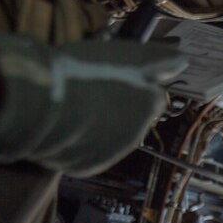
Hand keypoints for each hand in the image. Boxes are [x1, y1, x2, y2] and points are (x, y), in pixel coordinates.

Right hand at [0, 32, 187, 176]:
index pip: (153, 96)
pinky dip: (79, 141)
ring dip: (97, 124)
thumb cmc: (82, 72)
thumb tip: (181, 61)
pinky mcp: (86, 167)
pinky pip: (87, 153)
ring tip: (73, 106)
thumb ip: (157, 59)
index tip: (117, 76)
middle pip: (131, 118)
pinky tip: (64, 125)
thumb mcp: (125, 54)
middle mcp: (135, 135)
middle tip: (90, 88)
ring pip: (109, 136)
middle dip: (116, 106)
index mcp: (147, 107)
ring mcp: (110, 155)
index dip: (136, 84)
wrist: (40, 104)